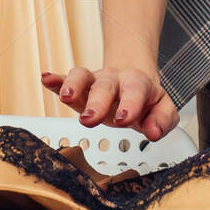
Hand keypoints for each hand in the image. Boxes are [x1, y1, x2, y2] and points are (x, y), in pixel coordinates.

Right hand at [41, 65, 179, 141]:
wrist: (132, 78)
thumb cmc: (146, 100)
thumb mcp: (162, 108)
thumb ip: (162, 120)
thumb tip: (153, 133)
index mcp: (137, 84)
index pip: (135, 91)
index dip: (130, 104)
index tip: (124, 119)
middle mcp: (114, 79)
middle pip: (105, 86)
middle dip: (97, 102)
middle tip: (90, 119)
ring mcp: (95, 80)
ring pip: (83, 77)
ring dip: (73, 85)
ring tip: (65, 97)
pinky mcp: (79, 85)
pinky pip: (66, 78)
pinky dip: (56, 79)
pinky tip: (46, 79)